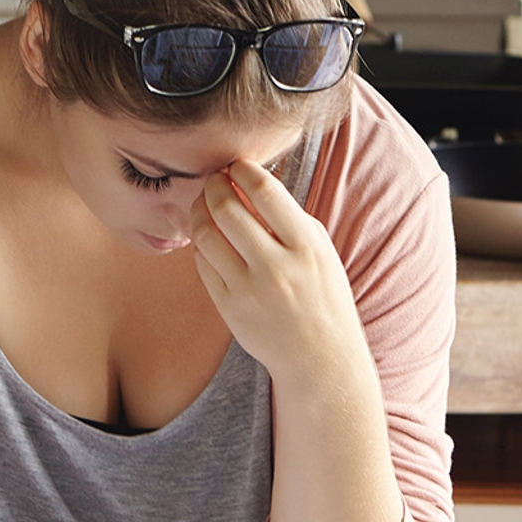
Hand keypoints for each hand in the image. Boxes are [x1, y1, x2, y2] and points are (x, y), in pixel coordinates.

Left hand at [189, 160, 368, 386]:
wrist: (320, 357)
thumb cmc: (321, 296)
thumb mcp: (319, 252)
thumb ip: (288, 219)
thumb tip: (248, 184)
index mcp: (306, 246)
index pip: (266, 191)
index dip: (244, 170)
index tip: (237, 165)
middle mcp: (276, 267)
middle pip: (227, 209)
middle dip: (214, 185)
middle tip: (214, 179)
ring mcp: (248, 289)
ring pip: (207, 235)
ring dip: (200, 211)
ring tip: (205, 204)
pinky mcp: (228, 307)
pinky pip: (203, 264)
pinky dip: (201, 244)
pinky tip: (209, 237)